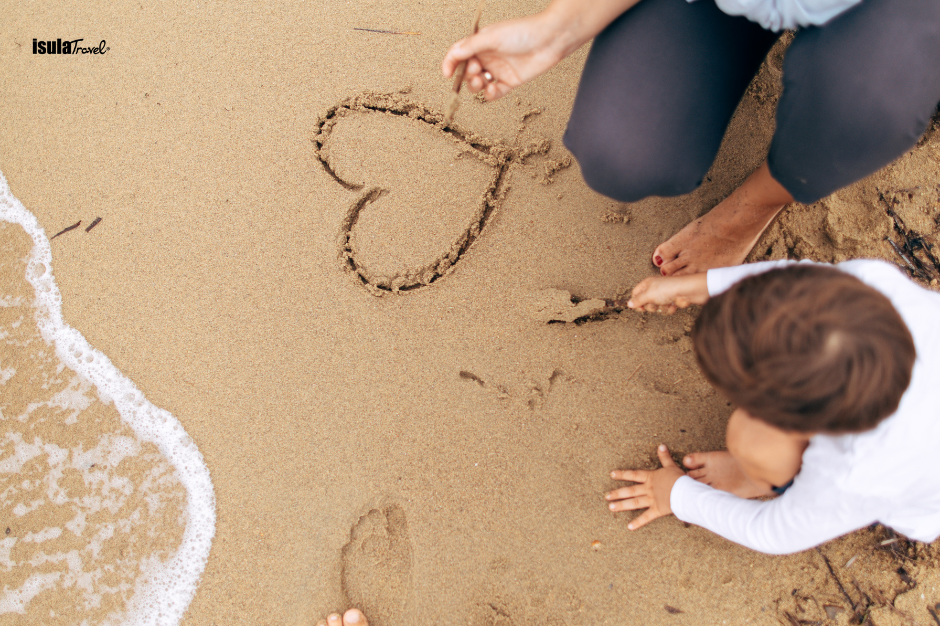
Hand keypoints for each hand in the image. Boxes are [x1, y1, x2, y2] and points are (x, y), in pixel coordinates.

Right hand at [441, 12, 567, 100]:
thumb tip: (452, 57)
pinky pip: (494, 93)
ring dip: (476, 86)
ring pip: (479, 84)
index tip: (447, 73)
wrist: (550, 39)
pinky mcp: (510, 81)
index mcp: (481, 42)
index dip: (450, 64)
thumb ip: (469, 47)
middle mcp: (488, 56)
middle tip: (476, 72)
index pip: (459, 54)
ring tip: (482, 82)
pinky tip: (493, 89)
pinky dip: (491, 94)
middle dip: (467, 76)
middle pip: (467, 72)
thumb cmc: (523, 32)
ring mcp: (499, 69)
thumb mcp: (491, 37)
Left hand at [606, 445, 684, 529]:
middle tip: (606, 496)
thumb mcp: (671, 466)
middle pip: (630, 490)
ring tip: (611, 508)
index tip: (612, 474)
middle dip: (617, 493)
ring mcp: (651, 500)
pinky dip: (638, 522)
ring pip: (634, 503)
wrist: (686, 491)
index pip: (633, 475)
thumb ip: (665, 457)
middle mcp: (648, 489)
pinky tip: (629, 527)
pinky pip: (646, 517)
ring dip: (622, 505)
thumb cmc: (680, 479)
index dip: (622, 474)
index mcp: (651, 478)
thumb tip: (662, 445)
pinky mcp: (657, 510)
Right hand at [627, 273, 708, 313]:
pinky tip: (674, 305)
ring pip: (657, 307)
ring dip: (661, 308)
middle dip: (651, 306)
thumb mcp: (649, 295)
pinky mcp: (673, 300)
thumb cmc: (669, 289)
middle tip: (656, 303)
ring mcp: (664, 294)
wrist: (689, 290)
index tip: (640, 307)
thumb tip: (629, 304)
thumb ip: (638, 300)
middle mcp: (655, 287)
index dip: (636, 302)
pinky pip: (666, 309)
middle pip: (646, 302)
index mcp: (647, 283)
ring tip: (667, 303)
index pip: (636, 293)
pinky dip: (670, 309)